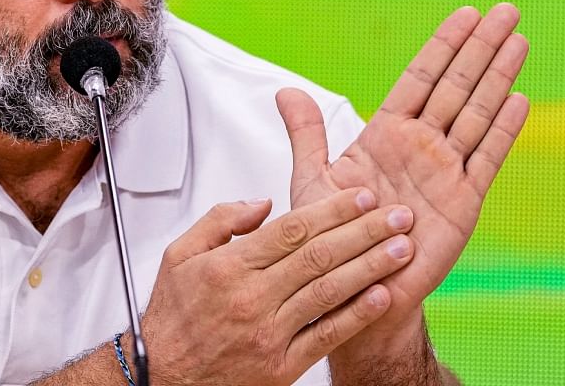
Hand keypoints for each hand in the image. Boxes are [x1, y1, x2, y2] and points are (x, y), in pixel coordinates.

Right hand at [139, 191, 415, 385]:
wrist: (162, 376)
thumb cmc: (173, 318)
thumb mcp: (178, 255)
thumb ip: (220, 220)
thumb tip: (261, 204)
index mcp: (230, 266)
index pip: (292, 229)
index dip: (332, 210)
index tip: (361, 197)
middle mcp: (252, 297)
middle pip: (319, 256)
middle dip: (365, 232)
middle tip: (398, 216)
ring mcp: (270, 333)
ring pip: (329, 291)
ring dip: (371, 267)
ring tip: (401, 249)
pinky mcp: (282, 365)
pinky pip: (326, 336)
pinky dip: (357, 316)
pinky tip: (381, 297)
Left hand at [280, 4, 529, 343]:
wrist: (355, 286)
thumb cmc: (333, 236)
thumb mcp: (314, 180)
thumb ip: (307, 135)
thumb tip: (284, 91)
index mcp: (386, 135)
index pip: (420, 79)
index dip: (442, 46)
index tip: (464, 14)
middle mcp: (420, 147)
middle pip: (455, 86)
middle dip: (480, 47)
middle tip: (506, 10)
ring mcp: (444, 172)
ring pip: (475, 113)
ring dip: (497, 76)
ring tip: (518, 40)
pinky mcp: (462, 203)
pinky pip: (484, 159)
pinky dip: (501, 130)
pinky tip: (518, 99)